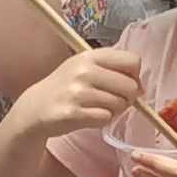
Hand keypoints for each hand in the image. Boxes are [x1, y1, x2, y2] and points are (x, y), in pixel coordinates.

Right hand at [18, 42, 146, 141]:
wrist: (35, 108)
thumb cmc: (65, 86)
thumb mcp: (84, 66)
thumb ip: (112, 68)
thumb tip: (141, 85)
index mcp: (90, 55)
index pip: (132, 61)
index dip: (135, 75)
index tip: (125, 83)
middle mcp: (84, 71)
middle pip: (130, 86)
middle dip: (128, 97)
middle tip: (114, 100)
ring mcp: (78, 92)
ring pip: (119, 104)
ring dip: (114, 110)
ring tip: (98, 107)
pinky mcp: (74, 113)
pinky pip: (105, 118)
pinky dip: (102, 120)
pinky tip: (89, 116)